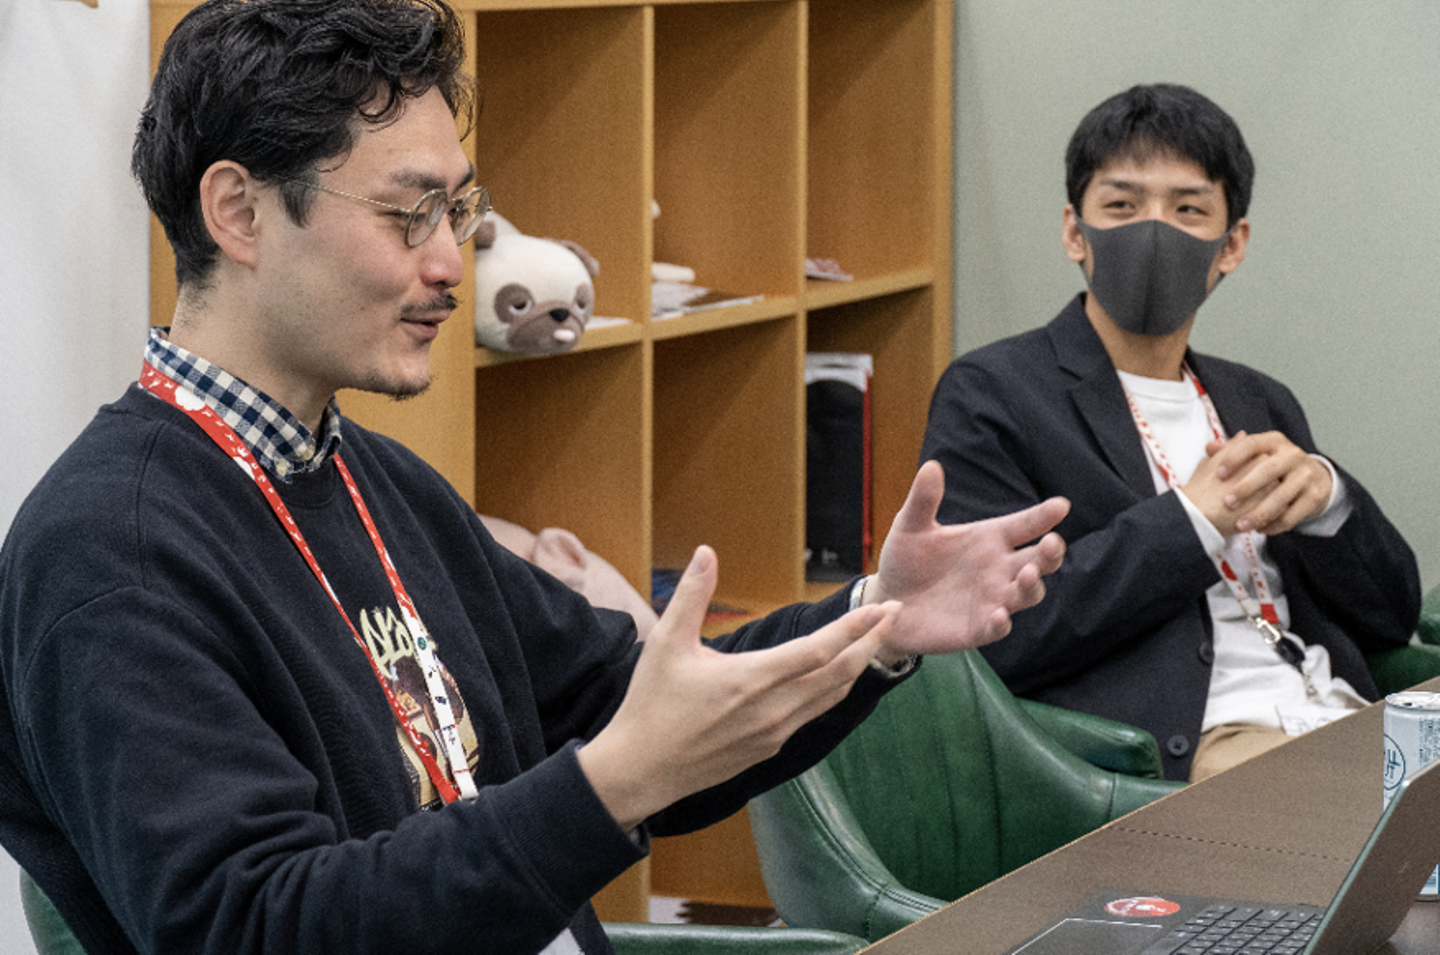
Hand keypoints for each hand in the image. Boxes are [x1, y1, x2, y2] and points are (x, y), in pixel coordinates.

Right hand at [577, 545, 901, 829]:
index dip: (855, 628)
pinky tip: (837, 675)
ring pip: (831, 696)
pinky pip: (814, 714)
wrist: (641, 770)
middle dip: (871, 642)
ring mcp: (775, 733)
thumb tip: (707, 552)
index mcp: (751, 680)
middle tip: (895, 615)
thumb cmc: (650, 704)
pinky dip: (834, 690)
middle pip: (839, 674)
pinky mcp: (770, 748)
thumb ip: (692, 596)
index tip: (883, 608)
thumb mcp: (665, 644)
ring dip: (858, 666)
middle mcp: (772, 710)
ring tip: (875, 641)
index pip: (819, 650)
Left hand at [866, 461, 1067, 657]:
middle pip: (1038, 561)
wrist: (886, 599)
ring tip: (1028, 575)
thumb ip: (924, 500)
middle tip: (1052, 544)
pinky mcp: (977, 628)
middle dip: (1050, 554)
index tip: (1061, 505)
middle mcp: (998, 569)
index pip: (1024, 525)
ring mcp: (991, 599)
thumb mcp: (911, 526)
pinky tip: (999, 616)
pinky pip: (997, 628)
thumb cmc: (906, 558)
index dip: (1043, 516)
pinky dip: (1001, 623)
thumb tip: (931, 466)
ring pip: (1026, 594)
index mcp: (988, 539)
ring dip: (1032, 586)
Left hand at [1185, 430, 1331, 535]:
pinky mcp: (1314, 496)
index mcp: (1274, 441)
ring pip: (1281, 497)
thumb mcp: (1258, 453)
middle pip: (1268, 470)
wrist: (1316, 477)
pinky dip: (1275, 525)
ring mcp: (1306, 475)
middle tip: (1227, 503)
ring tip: (1241, 526)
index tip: (1218, 474)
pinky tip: (1260, 530)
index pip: (1252, 444)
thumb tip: (1210, 447)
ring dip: (1259, 514)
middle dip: (1246, 488)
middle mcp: (1292, 455)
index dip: (1234, 458)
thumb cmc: (1275, 465)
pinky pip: (1293, 515)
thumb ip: (1232, 450)